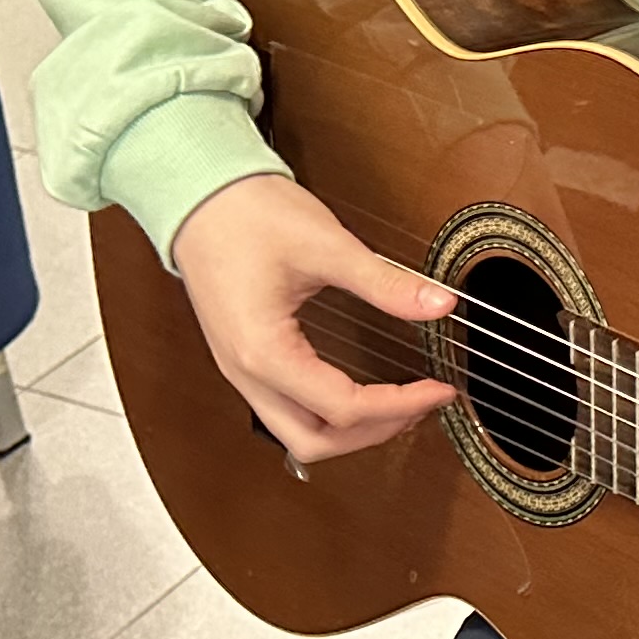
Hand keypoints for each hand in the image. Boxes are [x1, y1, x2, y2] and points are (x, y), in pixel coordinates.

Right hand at [168, 173, 458, 462]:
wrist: (199, 196)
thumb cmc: (246, 215)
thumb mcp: (327, 245)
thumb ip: (386, 283)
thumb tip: (439, 303)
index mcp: (263, 352)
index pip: (343, 408)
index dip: (400, 405)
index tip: (438, 389)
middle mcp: (246, 372)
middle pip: (314, 442)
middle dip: (375, 432)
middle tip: (421, 404)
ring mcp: (240, 370)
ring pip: (297, 434)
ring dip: (349, 431)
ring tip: (397, 404)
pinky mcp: (244, 359)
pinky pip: (286, 410)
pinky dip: (327, 414)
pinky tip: (359, 393)